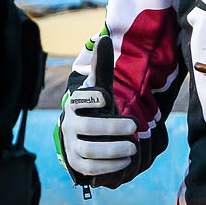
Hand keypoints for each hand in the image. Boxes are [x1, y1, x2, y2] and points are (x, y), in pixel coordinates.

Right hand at [60, 35, 139, 178]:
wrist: (85, 136)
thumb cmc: (96, 108)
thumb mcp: (100, 88)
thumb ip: (102, 67)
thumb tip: (103, 37)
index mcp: (76, 104)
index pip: (80, 99)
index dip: (93, 98)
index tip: (109, 98)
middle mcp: (70, 124)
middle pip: (87, 127)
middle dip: (112, 126)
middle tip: (135, 125)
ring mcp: (72, 145)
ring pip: (89, 149)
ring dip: (113, 149)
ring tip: (133, 147)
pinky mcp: (77, 163)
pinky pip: (91, 167)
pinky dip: (109, 166)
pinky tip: (126, 160)